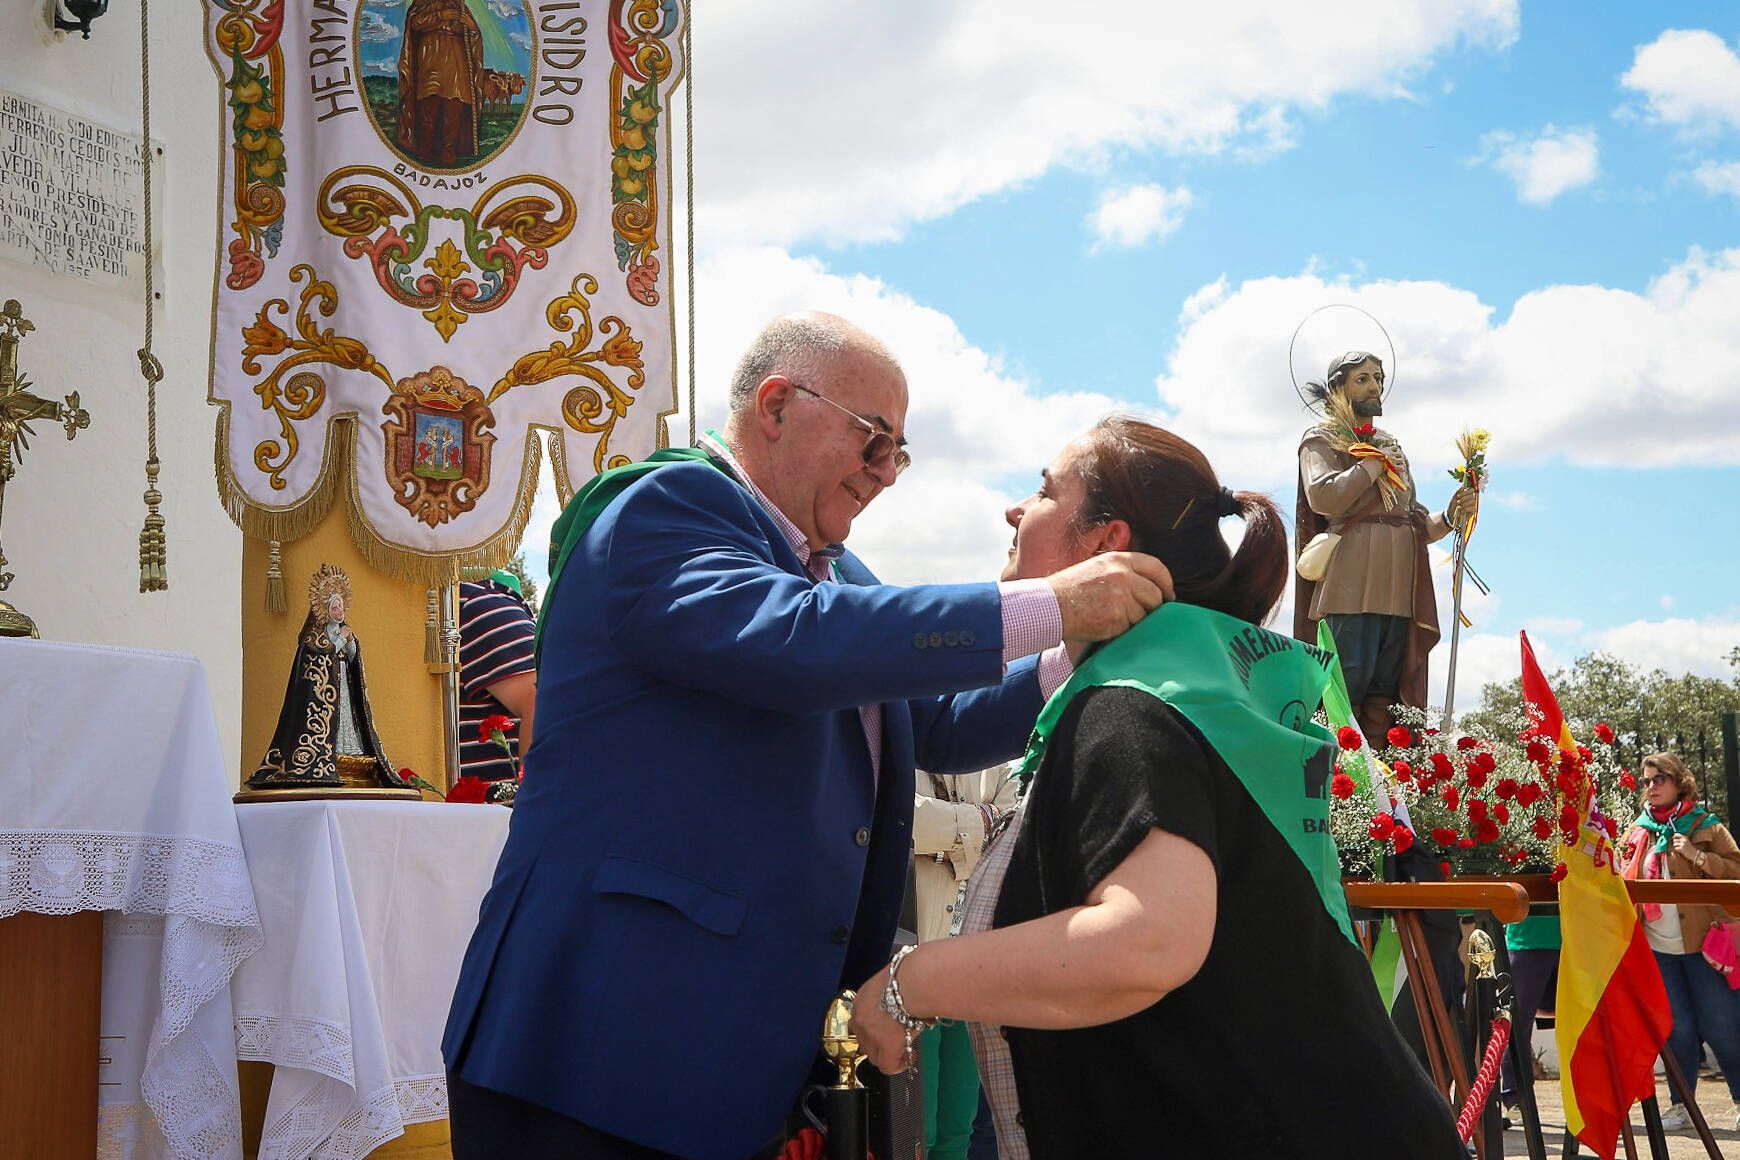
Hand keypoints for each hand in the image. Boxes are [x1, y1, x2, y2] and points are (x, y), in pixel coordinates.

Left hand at [848, 967, 912, 1073]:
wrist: (914, 982)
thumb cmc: (911, 976)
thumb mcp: (893, 983)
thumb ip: (892, 996)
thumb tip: (901, 1003)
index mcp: (863, 998)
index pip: (862, 1021)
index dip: (875, 1029)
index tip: (887, 1030)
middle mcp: (861, 1017)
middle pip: (865, 1040)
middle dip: (880, 1045)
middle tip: (897, 1043)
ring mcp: (870, 1034)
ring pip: (874, 1055)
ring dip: (889, 1055)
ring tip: (906, 1051)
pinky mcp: (885, 1046)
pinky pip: (888, 1065)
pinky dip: (899, 1064)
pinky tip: (911, 1057)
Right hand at [1048, 552, 1174, 642]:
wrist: (1050, 605)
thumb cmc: (1071, 589)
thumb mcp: (1097, 568)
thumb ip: (1122, 572)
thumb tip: (1148, 585)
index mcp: (1119, 560)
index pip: (1156, 567)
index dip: (1166, 583)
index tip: (1168, 594)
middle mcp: (1123, 575)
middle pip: (1156, 594)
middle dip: (1153, 606)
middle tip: (1144, 614)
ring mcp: (1121, 596)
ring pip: (1145, 613)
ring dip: (1136, 620)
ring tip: (1115, 619)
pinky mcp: (1116, 616)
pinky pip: (1132, 627)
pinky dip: (1124, 630)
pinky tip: (1107, 625)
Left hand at [1446, 486, 1478, 529]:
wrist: (1451, 516)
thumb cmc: (1453, 506)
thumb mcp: (1454, 498)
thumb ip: (1458, 492)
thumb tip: (1463, 486)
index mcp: (1468, 494)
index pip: (1472, 490)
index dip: (1465, 492)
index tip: (1458, 496)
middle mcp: (1472, 499)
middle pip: (1472, 495)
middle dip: (1463, 499)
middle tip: (1458, 503)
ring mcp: (1474, 505)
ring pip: (1473, 501)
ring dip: (1464, 504)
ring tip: (1458, 508)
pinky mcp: (1474, 511)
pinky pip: (1473, 508)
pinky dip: (1466, 509)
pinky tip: (1462, 511)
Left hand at [1671, 834, 1704, 869]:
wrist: (1694, 854)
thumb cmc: (1689, 848)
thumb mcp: (1686, 841)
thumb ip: (1680, 839)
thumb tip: (1672, 837)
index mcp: (1685, 837)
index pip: (1676, 834)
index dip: (1674, 836)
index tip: (1674, 839)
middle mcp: (1684, 840)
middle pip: (1674, 840)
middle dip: (1675, 843)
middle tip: (1679, 846)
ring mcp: (1683, 844)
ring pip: (1674, 844)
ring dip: (1676, 847)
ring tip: (1680, 848)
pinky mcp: (1681, 848)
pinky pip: (1675, 848)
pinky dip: (1677, 850)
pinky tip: (1681, 851)